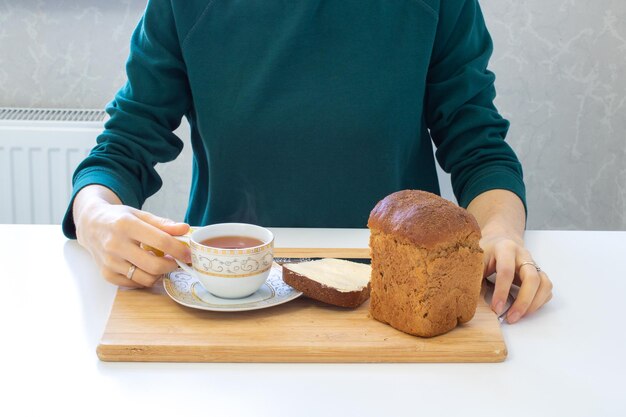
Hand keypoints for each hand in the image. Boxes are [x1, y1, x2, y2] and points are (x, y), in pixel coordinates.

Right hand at [73, 185, 190, 287]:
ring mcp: (109, 262)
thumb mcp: (140, 215)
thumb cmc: (119, 219)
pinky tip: (145, 267)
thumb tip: (185, 229)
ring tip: (161, 263)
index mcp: (126, 225)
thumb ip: (163, 224)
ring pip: (145, 278)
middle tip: (176, 261)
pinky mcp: (106, 274)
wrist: (90, 224)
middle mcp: (115, 244)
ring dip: (159, 273)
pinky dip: (144, 278)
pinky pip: (134, 283)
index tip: (188, 254)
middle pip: (154, 265)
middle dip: (172, 265)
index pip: (161, 241)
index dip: (179, 250)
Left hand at [480, 233, 552, 322]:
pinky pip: (546, 289)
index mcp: (505, 248)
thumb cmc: (486, 251)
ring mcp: (534, 264)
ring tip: (517, 316)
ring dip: (533, 304)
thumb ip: (474, 274)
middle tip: (510, 318)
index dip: (502, 292)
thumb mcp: (476, 258)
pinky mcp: (539, 273)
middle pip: (532, 278)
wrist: (500, 239)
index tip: (496, 308)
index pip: (506, 271)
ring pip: (544, 284)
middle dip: (522, 302)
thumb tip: (470, 297)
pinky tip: (525, 309)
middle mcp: (523, 255)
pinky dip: (538, 302)